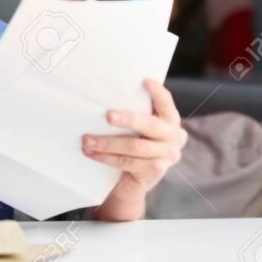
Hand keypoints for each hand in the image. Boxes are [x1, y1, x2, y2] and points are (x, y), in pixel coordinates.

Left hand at [82, 79, 187, 206]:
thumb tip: (106, 94)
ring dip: (107, 143)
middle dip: (127, 119)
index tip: (145, 81)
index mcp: (171, 120)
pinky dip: (106, 157)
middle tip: (108, 115)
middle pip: (149, 125)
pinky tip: (91, 153)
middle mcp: (174, 137)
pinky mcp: (154, 172)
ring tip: (87, 140)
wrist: (134, 180)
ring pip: (134, 147)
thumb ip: (133, 113)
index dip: (157, 92)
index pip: (166, 103)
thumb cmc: (133, 144)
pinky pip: (126, 162)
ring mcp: (167, 156)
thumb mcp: (138, 128)